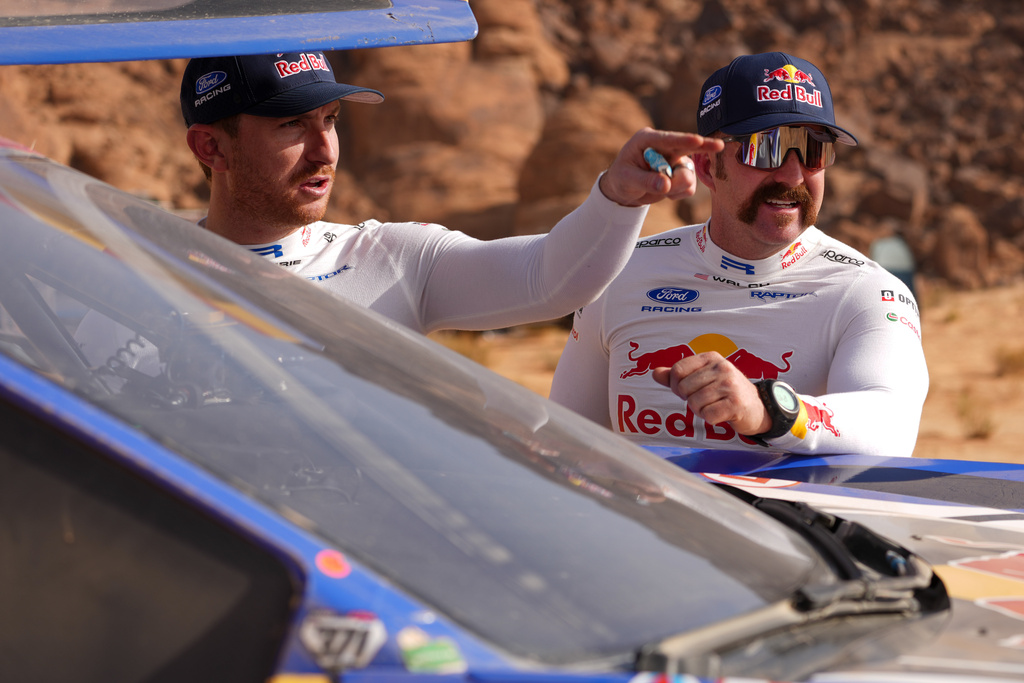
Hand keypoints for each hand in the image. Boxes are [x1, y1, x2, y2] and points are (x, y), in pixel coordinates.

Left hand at [598, 127, 723, 206]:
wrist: (623, 191)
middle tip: (720, 145)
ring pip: (688, 173)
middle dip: (704, 147)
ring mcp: (675, 160)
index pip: (668, 139)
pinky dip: (678, 193)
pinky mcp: (680, 174)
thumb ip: (645, 181)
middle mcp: (664, 147)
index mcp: (648, 139)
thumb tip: (665, 184)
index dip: (683, 140)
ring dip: (676, 186)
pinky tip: (665, 193)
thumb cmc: (621, 179)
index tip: (696, 141)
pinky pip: (689, 187)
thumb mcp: (627, 179)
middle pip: (689, 146)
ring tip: (659, 190)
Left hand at [651, 352, 770, 435]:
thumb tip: (654, 373)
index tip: (688, 390)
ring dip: (701, 410)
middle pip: (683, 388)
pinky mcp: (736, 404)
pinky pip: (708, 415)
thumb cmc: (725, 392)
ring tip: (715, 406)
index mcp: (711, 358)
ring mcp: (730, 385)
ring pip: (694, 403)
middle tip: (705, 400)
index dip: (676, 385)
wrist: (758, 407)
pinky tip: (721, 414)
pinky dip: (711, 419)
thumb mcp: (703, 378)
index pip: (677, 369)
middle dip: (689, 399)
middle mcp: (721, 367)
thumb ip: (678, 376)